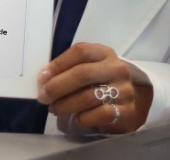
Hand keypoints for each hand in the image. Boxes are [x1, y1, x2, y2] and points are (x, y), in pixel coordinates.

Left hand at [37, 42, 151, 133]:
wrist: (123, 105)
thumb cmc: (96, 84)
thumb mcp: (85, 70)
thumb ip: (67, 70)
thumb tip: (43, 79)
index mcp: (104, 53)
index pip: (81, 51)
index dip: (59, 64)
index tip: (42, 77)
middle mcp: (117, 69)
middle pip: (83, 73)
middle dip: (57, 86)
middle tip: (43, 97)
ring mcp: (125, 90)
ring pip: (89, 96)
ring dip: (65, 105)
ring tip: (54, 109)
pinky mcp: (127, 111)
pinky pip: (100, 114)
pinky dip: (83, 118)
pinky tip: (76, 118)